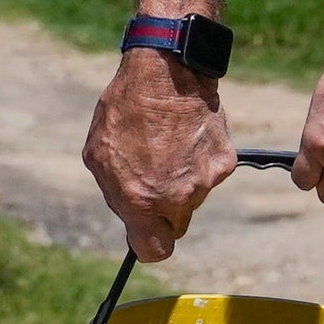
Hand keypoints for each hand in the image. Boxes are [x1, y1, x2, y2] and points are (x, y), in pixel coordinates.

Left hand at [84, 48, 234, 262]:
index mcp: (141, 200)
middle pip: (176, 226)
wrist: (166, 73)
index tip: (145, 230)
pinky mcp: (224, 161)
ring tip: (168, 145)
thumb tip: (130, 214)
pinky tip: (186, 135)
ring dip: (182, 181)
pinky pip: (210, 173)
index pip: (155, 250)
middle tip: (155, 178)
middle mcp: (176, 197)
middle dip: (165, 210)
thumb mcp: (99, 155)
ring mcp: (204, 180)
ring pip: (194, 197)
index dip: (149, 242)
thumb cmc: (125, 110)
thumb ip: (117, 194)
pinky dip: (200, 160)